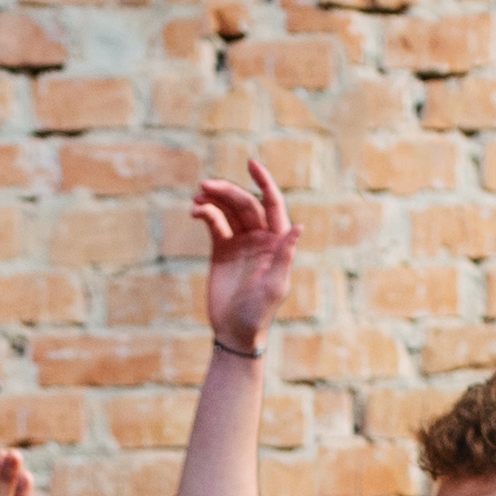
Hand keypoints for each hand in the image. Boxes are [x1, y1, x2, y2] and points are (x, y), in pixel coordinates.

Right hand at [190, 157, 295, 350]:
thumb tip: (299, 227)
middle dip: (227, 191)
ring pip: (228, 210)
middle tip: (204, 186)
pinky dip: (205, 214)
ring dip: (214, 199)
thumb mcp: (275, 285)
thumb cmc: (259, 312)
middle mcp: (261, 237)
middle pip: (245, 203)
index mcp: (277, 241)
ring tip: (197, 196)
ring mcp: (241, 241)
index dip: (264, 181)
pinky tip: (195, 212)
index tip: (251, 163)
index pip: (272, 203)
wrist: (235, 332)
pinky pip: (215, 223)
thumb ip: (285, 255)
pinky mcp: (222, 249)